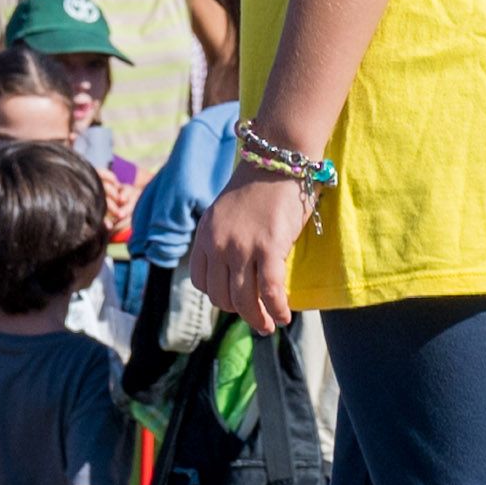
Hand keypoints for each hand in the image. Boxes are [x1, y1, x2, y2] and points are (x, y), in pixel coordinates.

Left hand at [186, 168, 311, 333]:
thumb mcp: (228, 214)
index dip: (219, 296)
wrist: (277, 159)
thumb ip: (226, 240)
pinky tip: (284, 317)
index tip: (236, 299)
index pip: (201, 282)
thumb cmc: (259, 186)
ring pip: (244, 299)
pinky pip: (270, 291)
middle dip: (239, 311)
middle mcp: (217, 244)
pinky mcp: (268, 248)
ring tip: (269, 325)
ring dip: (258, 319)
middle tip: (257, 318)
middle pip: (222, 296)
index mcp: (204, 236)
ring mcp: (241, 247)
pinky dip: (277, 309)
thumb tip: (239, 272)